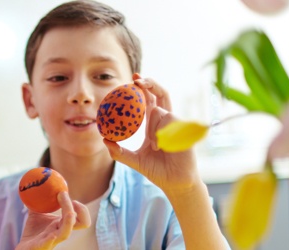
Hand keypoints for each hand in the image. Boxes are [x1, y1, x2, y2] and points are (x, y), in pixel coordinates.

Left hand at [16, 192, 89, 249]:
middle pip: (81, 222)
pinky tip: (51, 233)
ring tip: (66, 207)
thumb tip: (35, 183)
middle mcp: (62, 231)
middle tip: (64, 196)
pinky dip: (52, 237)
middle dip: (80, 209)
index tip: (67, 195)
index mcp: (63, 224)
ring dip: (68, 218)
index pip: (81, 217)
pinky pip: (51, 241)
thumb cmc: (33, 231)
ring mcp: (54, 239)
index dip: (81, 207)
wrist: (24, 247)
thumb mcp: (36, 213)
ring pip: (67, 231)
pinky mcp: (44, 246)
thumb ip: (38, 200)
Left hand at [103, 74, 200, 194]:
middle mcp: (164, 120)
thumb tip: (104, 141)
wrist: (174, 182)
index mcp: (153, 124)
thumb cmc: (157, 170)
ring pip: (159, 111)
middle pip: (160, 94)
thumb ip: (119, 152)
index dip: (142, 88)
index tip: (131, 79)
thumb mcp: (134, 160)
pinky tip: (160, 147)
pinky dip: (159, 134)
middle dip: (150, 82)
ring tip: (154, 146)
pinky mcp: (184, 128)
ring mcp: (175, 123)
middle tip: (136, 78)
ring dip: (153, 127)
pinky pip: (167, 122)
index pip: (148, 100)